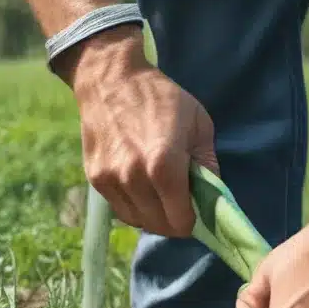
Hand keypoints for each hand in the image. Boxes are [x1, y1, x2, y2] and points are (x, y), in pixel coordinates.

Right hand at [55, 26, 218, 236]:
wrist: (110, 81)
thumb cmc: (160, 97)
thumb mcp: (198, 124)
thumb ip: (207, 165)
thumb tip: (212, 198)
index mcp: (164, 165)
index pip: (180, 220)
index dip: (193, 222)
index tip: (196, 213)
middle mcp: (135, 178)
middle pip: (159, 225)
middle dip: (174, 221)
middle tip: (180, 206)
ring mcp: (111, 181)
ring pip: (138, 221)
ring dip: (153, 217)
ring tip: (160, 198)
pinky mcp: (96, 180)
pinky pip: (120, 210)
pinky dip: (135, 208)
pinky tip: (142, 191)